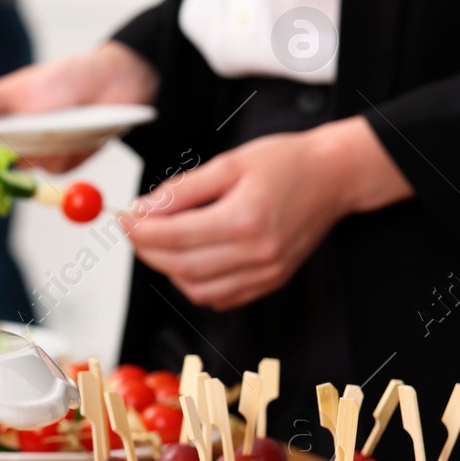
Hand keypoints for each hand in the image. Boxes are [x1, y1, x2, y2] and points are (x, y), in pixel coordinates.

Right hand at [0, 40, 158, 170]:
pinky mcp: (61, 162)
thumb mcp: (22, 88)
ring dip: (33, 149)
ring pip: (22, 166)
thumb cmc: (65, 79)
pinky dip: (61, 152)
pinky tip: (74, 133)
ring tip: (50, 126)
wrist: (116, 83)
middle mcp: (15, 137)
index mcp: (0, 114)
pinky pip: (52, 168)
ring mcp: (37, 152)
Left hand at [124, 118, 413, 310]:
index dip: (140, 231)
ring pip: (196, 288)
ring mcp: (267, 273)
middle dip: (147, 250)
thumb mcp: (228, 164)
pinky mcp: (271, 282)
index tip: (124, 218)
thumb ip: (181, 190)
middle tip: (135, 230)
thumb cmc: (287, 163)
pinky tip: (190, 257)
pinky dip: (195, 283)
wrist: (335, 177)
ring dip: (168, 268)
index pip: (174, 237)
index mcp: (246, 219)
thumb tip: (142, 209)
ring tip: (163, 241)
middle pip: (181, 266)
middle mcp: (258, 253)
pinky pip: (219, 297)